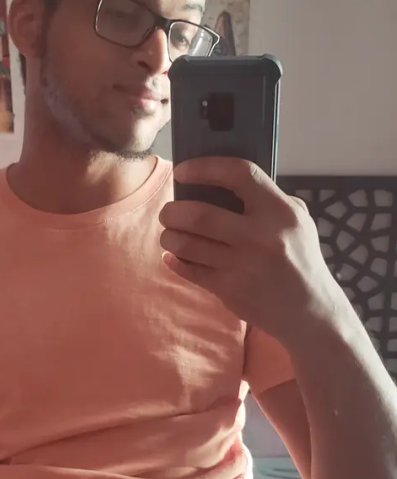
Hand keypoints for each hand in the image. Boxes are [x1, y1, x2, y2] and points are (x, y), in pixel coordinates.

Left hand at [159, 158, 340, 345]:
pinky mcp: (230, 290)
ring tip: (170, 234)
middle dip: (173, 211)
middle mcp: (260, 237)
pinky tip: (174, 256)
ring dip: (170, 237)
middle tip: (168, 213)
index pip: (239, 175)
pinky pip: (190, 271)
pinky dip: (176, 261)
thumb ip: (267, 200)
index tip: (183, 171)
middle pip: (200, 214)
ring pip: (188, 244)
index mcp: (280, 212)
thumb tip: (220, 183)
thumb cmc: (300, 259)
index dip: (205, 167)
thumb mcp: (298, 221)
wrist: (309, 310)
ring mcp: (243, 265)